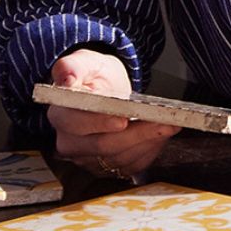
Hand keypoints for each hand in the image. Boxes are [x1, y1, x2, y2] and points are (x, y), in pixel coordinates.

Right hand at [46, 52, 171, 176]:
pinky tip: (160, 136)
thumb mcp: (84, 62)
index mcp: (60, 115)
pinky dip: (150, 151)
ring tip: (170, 125)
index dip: (100, 123)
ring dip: (148, 142)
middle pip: (103, 146)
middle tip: (163, 121)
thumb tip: (65, 79)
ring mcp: (87, 159)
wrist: (106, 91)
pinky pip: (131, 166)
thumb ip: (71, 66)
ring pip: (121, 158)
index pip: (76, 124)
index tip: (123, 119)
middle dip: (137, 134)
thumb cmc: (94, 77)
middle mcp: (69, 142)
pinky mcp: (107, 168)